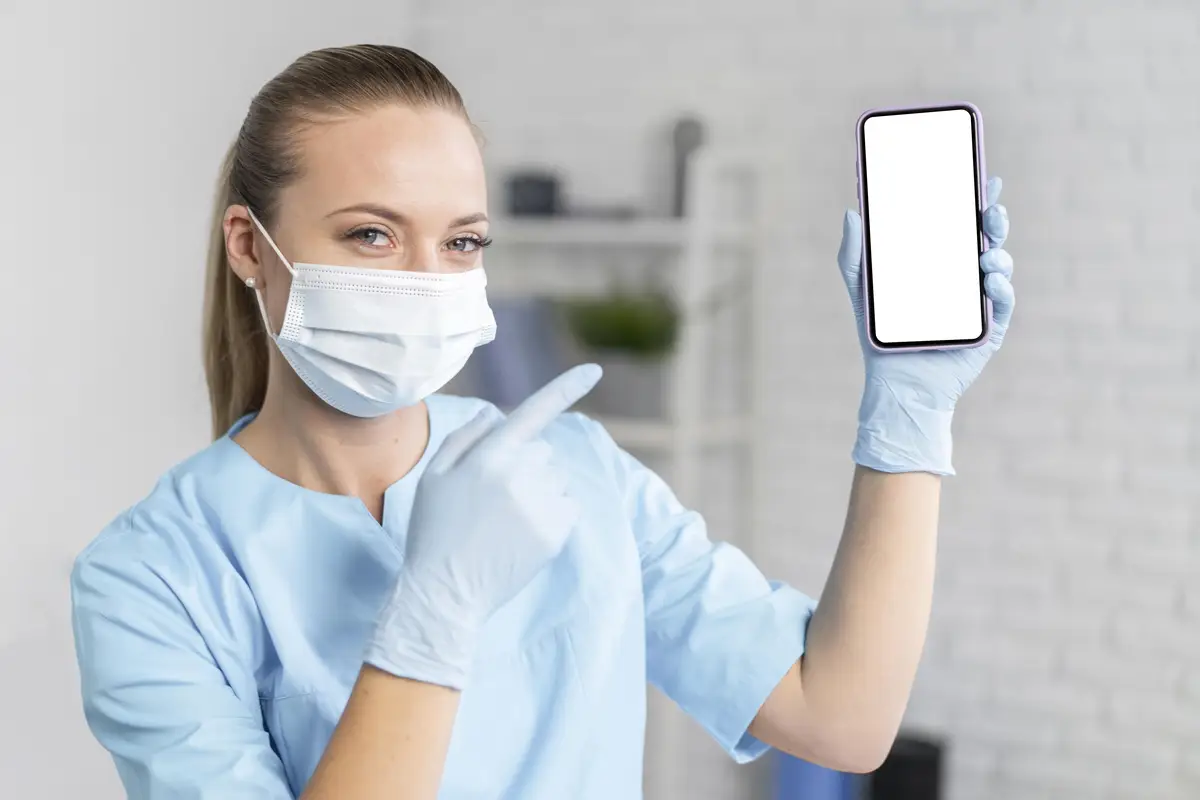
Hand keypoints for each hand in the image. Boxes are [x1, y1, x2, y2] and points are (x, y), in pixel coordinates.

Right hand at [364, 364, 601, 688]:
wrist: (445, 593)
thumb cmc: (434, 532)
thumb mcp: (434, 477)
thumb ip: (466, 438)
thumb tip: (498, 414)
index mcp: (489, 457)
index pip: (533, 412)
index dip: (566, 388)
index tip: (596, 369)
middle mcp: (521, 475)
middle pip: (541, 451)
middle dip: (525, 464)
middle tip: (491, 499)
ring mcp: (542, 505)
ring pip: (556, 479)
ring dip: (539, 490)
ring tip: (504, 521)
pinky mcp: (557, 532)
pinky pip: (568, 505)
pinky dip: (552, 513)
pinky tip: (521, 534)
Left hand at [836, 177, 1014, 475]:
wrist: (897, 383)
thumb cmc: (879, 334)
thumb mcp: (862, 288)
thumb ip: (854, 253)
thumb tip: (851, 212)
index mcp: (940, 262)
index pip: (963, 224)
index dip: (978, 200)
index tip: (986, 178)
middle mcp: (964, 277)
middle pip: (988, 239)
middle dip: (995, 221)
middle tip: (990, 209)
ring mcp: (980, 301)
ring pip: (1000, 266)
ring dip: (999, 254)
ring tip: (987, 254)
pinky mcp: (990, 327)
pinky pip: (1003, 303)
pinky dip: (1000, 289)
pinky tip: (991, 281)